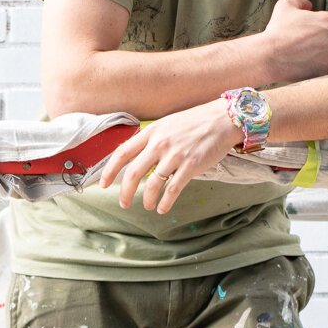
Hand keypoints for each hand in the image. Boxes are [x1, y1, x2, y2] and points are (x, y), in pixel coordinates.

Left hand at [97, 98, 240, 213]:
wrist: (224, 119)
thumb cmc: (195, 122)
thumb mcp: (168, 124)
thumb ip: (152, 139)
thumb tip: (137, 157)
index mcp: (151, 132)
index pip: (122, 152)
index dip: (110, 170)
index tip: (104, 184)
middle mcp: (160, 143)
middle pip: (133, 172)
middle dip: (125, 192)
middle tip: (123, 203)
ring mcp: (175, 155)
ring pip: (152, 184)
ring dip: (146, 199)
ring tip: (147, 206)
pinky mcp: (191, 166)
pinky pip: (172, 190)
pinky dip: (165, 202)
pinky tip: (162, 208)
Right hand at [260, 0, 327, 84]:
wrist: (270, 56)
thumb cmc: (278, 30)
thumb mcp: (286, 5)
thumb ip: (300, 0)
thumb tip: (309, 5)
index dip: (317, 26)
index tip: (306, 32)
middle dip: (322, 40)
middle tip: (306, 45)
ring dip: (323, 54)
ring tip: (306, 55)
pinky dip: (320, 66)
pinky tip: (307, 64)